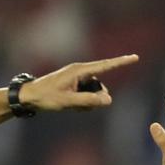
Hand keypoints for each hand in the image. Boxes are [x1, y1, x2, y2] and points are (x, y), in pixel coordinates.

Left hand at [19, 54, 138, 110]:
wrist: (29, 97)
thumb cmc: (47, 97)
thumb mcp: (68, 102)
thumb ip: (89, 101)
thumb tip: (108, 100)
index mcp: (79, 70)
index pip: (105, 66)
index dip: (121, 62)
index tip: (135, 57)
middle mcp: (80, 72)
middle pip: (100, 86)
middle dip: (96, 98)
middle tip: (81, 106)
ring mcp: (77, 78)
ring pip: (94, 92)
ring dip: (89, 102)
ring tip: (73, 107)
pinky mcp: (74, 84)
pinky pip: (87, 94)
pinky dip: (83, 102)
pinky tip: (71, 106)